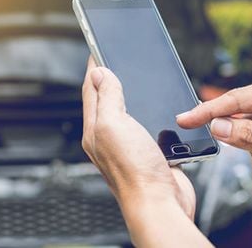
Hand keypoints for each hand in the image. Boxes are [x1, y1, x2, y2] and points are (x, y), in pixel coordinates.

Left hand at [81, 57, 194, 217]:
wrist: (160, 204)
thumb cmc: (135, 171)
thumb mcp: (114, 124)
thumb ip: (107, 97)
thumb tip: (99, 72)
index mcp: (96, 129)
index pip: (91, 90)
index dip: (95, 67)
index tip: (97, 47)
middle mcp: (111, 138)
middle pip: (108, 101)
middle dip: (112, 79)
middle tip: (114, 58)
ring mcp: (131, 146)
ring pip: (130, 113)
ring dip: (133, 96)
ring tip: (134, 79)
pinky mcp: (151, 153)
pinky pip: (149, 127)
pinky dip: (152, 114)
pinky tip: (158, 109)